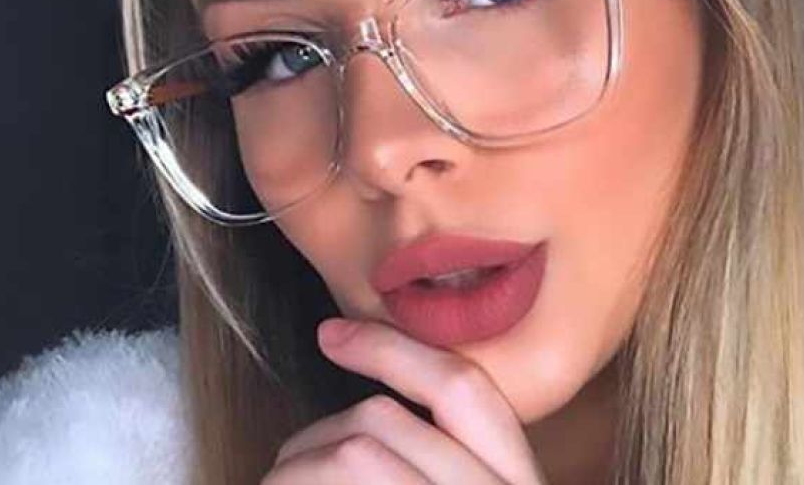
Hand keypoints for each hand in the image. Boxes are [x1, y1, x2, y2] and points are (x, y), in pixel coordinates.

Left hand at [260, 317, 545, 484]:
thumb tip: (370, 415)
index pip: (464, 387)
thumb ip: (443, 455)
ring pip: (356, 451)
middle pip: (388, 420)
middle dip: (318, 435)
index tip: (331, 334)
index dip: (393, 350)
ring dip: (296, 467)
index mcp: (516, 481)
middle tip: (287, 464)